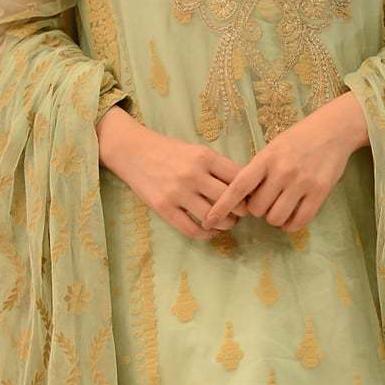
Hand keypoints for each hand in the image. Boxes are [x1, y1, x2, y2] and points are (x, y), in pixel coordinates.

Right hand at [98, 108, 247, 242]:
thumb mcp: (196, 150)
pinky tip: (209, 231)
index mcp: (205, 157)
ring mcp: (177, 193)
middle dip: (241, 211)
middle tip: (241, 213)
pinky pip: (191, 229)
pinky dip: (206, 234)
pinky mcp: (164, 208)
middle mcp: (193, 174)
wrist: (133, 152)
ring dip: (226, 224)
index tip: (250, 197)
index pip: (239, 178)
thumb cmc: (169, 151)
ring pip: (213, 217)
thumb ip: (218, 167)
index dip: (249, 191)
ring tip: (227, 223)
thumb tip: (245, 187)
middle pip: (229, 200)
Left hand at [201, 92, 368, 233]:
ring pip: (276, 217)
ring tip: (278, 208)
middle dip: (257, 210)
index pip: (238, 187)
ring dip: (273, 218)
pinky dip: (291, 225)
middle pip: (257, 208)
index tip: (209, 220)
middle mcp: (282, 171)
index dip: (222, 206)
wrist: (332, 130)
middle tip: (265, 201)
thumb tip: (240, 197)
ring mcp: (302, 182)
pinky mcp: (320, 192)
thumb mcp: (272, 148)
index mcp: (266, 158)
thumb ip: (257, 171)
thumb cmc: (297, 139)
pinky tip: (291, 218)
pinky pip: (299, 221)